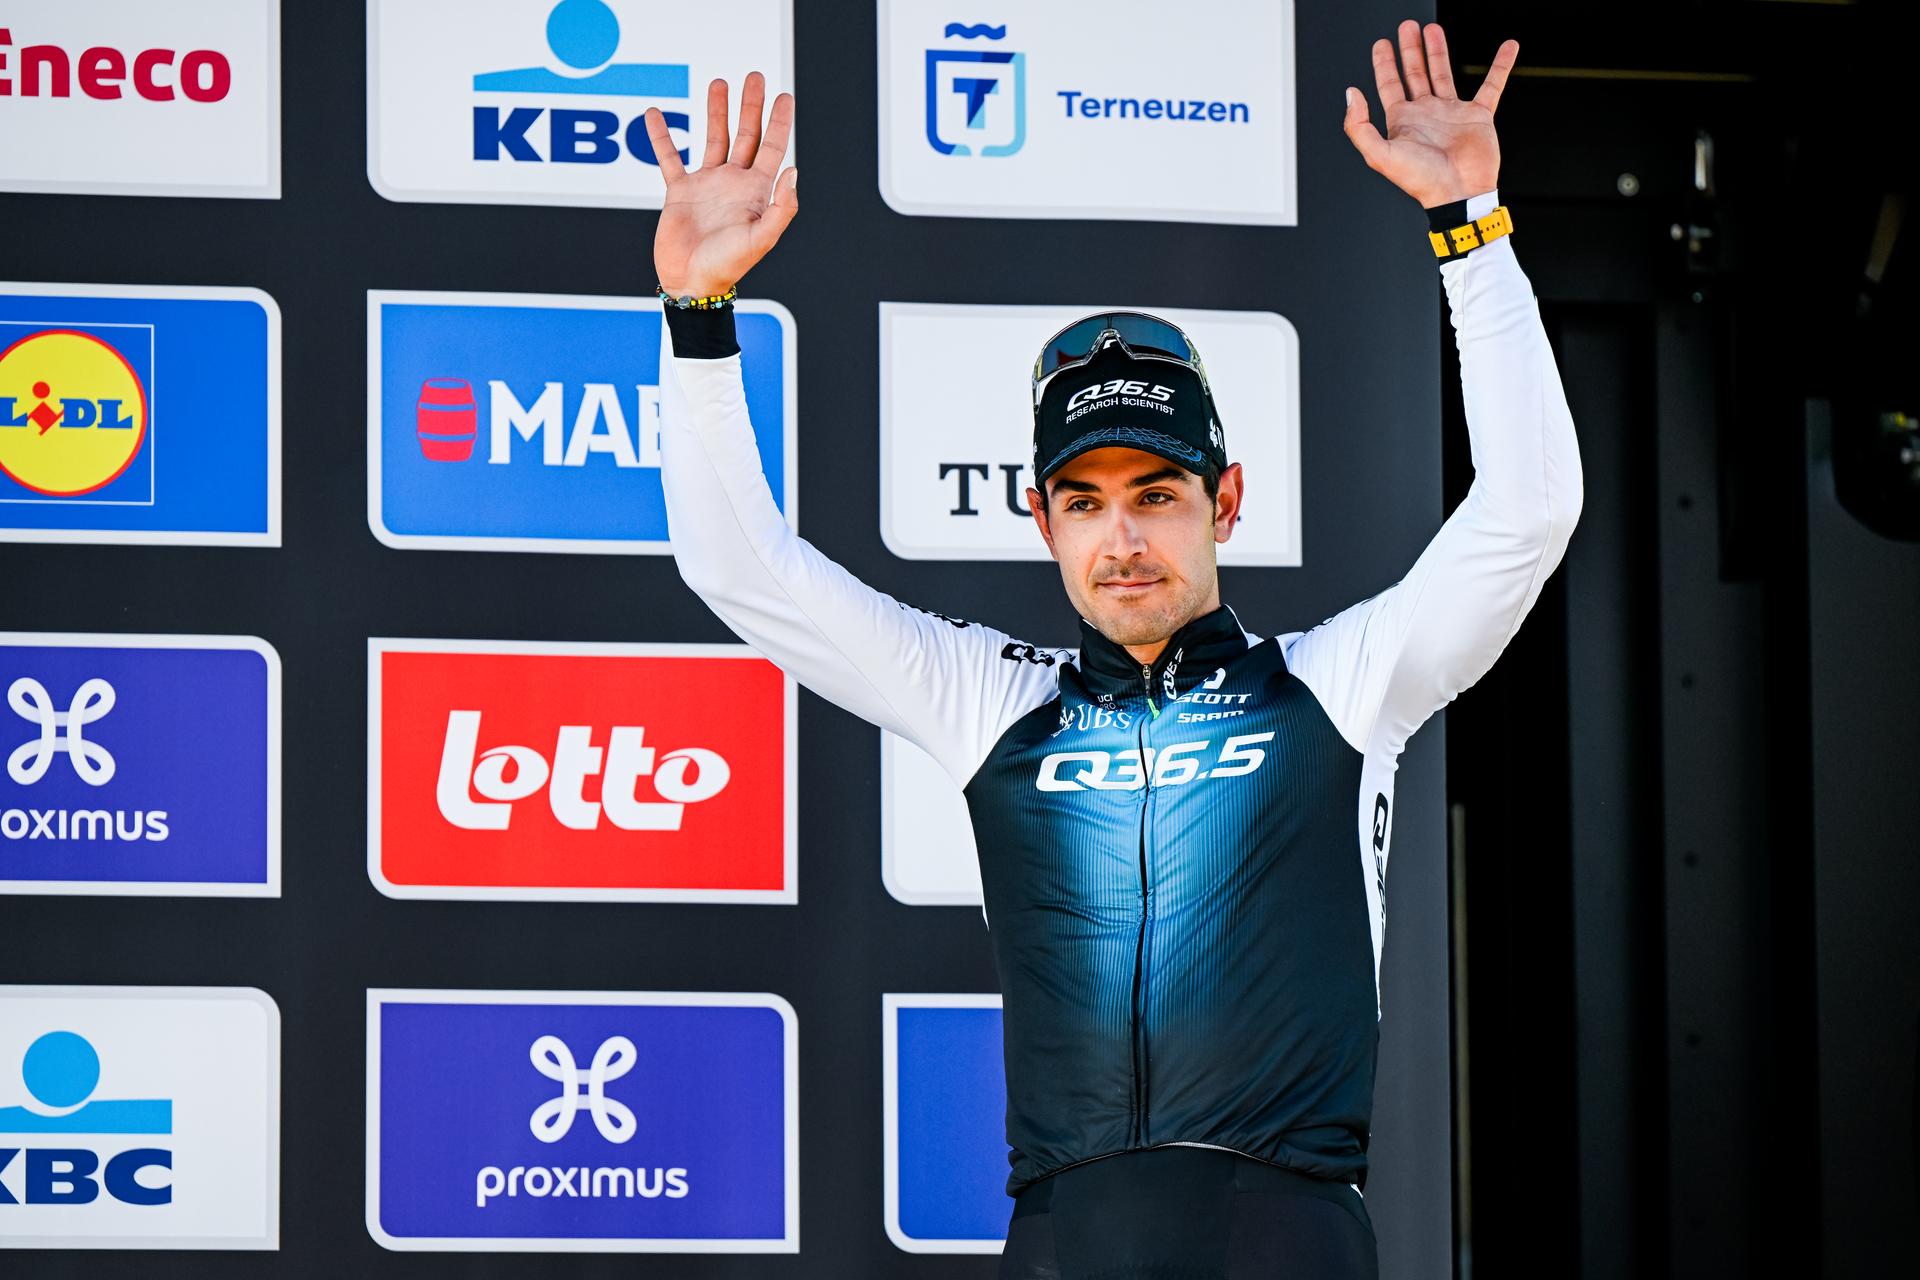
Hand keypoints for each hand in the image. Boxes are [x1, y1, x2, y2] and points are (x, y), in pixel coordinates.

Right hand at [645, 72, 796, 297]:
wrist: (691, 283)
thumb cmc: (728, 266)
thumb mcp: (761, 239)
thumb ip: (781, 207)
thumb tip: (793, 170)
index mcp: (756, 192)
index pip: (773, 149)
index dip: (779, 122)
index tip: (784, 96)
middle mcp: (733, 183)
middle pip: (746, 135)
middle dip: (751, 106)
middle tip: (754, 77)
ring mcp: (707, 185)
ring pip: (713, 138)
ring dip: (717, 111)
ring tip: (719, 83)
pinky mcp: (679, 191)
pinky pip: (669, 157)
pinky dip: (660, 136)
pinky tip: (654, 114)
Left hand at [1342, 21, 1515, 207]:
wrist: (1459, 194)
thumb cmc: (1421, 181)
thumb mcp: (1379, 155)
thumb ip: (1359, 126)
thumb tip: (1351, 93)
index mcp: (1402, 122)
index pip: (1389, 85)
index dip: (1383, 63)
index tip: (1381, 43)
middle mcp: (1426, 114)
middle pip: (1415, 73)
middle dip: (1410, 50)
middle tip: (1407, 27)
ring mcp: (1452, 113)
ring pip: (1444, 73)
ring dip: (1438, 51)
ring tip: (1433, 29)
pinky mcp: (1478, 116)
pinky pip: (1492, 84)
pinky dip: (1501, 65)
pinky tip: (1508, 47)